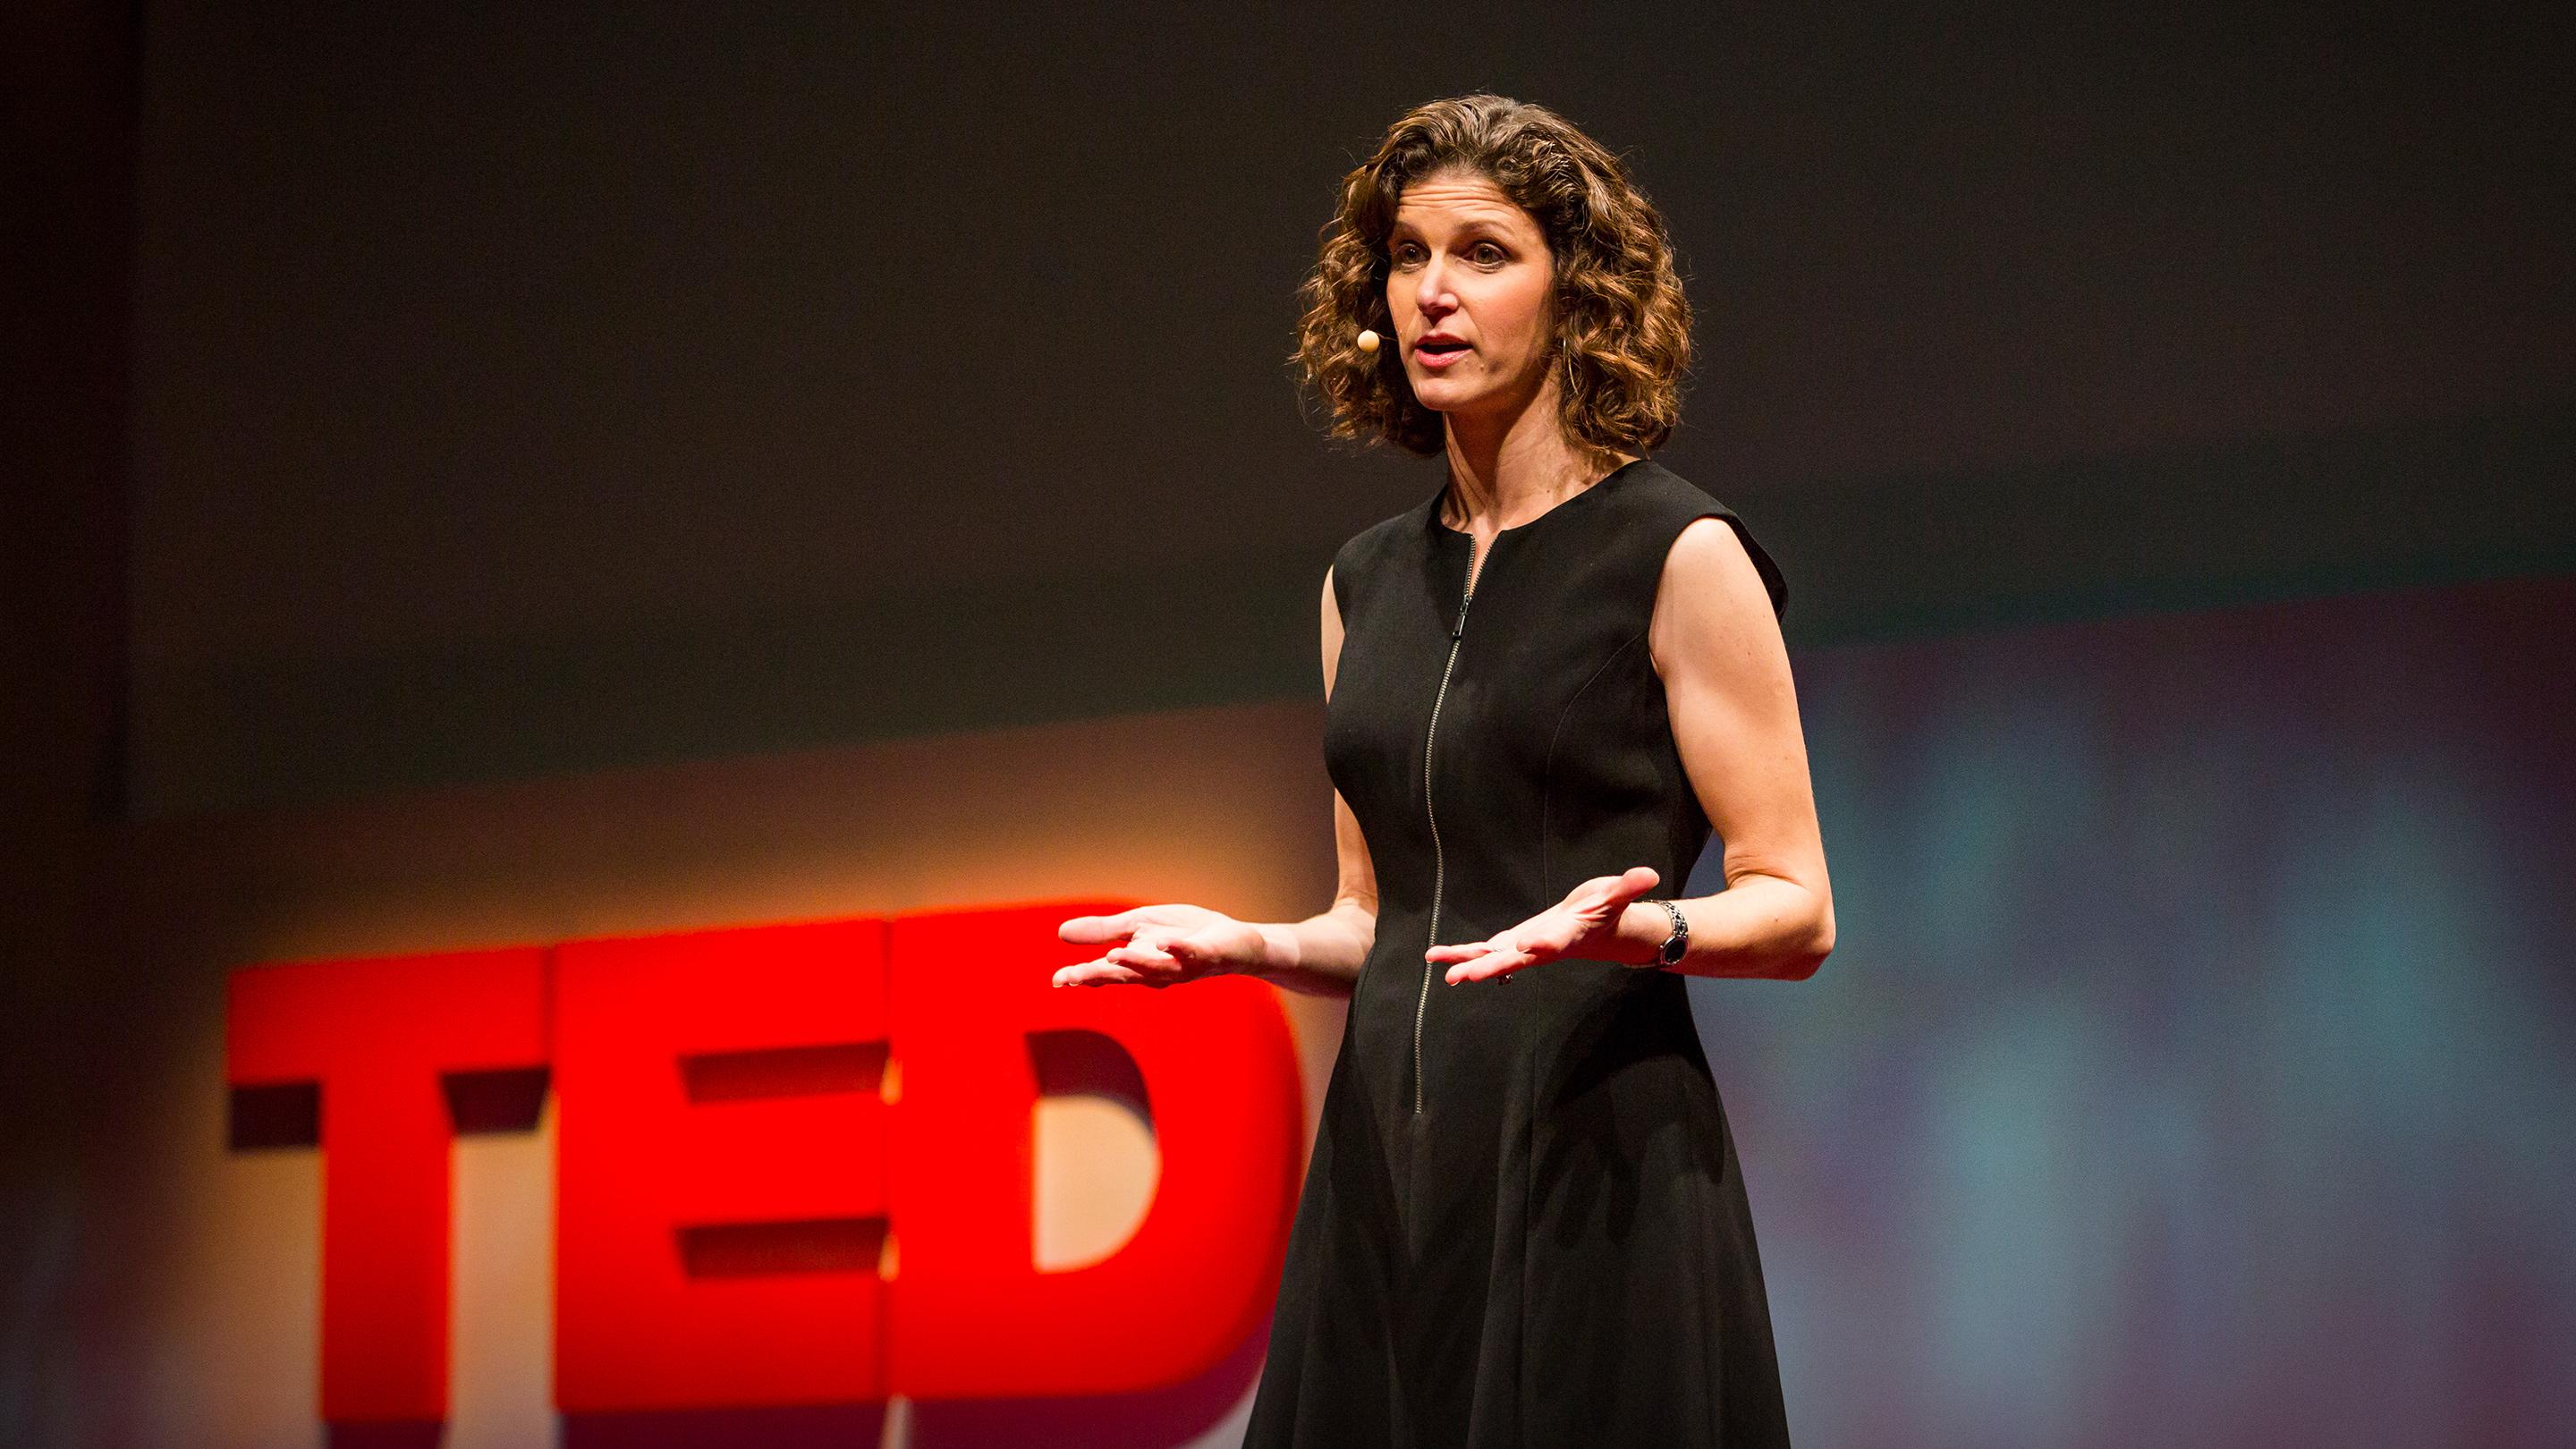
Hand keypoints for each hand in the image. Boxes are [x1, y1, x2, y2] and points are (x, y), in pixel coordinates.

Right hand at [1054, 904, 1268, 987]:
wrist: (1231, 941)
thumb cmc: (1182, 935)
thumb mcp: (1138, 926)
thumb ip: (1103, 931)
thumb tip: (1060, 933)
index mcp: (1137, 963)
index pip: (1104, 972)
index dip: (1082, 976)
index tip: (1058, 980)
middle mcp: (1156, 971)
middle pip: (1124, 975)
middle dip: (1099, 976)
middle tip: (1073, 977)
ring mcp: (1181, 965)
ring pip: (1155, 968)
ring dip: (1135, 963)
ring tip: (1112, 955)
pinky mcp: (1205, 955)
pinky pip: (1190, 953)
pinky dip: (1177, 949)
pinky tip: (1163, 942)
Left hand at [1425, 866, 1662, 983]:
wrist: (1598, 928)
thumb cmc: (1608, 910)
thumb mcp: (1617, 895)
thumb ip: (1629, 887)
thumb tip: (1650, 874)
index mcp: (1566, 936)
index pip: (1554, 941)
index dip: (1541, 944)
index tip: (1527, 947)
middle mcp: (1542, 948)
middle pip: (1514, 961)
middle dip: (1489, 968)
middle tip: (1463, 977)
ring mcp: (1525, 949)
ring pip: (1492, 960)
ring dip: (1468, 964)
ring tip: (1443, 971)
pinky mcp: (1513, 944)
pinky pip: (1484, 951)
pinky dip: (1463, 953)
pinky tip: (1436, 955)